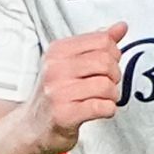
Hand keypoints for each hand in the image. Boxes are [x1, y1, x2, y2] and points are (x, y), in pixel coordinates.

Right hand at [25, 22, 126, 153]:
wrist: (32, 128)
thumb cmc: (57, 93)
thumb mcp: (72, 63)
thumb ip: (98, 43)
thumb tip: (122, 26)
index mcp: (58, 51)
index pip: (103, 41)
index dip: (113, 54)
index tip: (105, 66)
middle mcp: (55, 69)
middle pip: (106, 62)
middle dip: (114, 75)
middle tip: (105, 84)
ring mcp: (57, 92)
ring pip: (106, 85)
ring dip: (112, 95)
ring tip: (100, 99)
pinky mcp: (64, 114)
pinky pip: (102, 107)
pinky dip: (108, 110)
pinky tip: (98, 110)